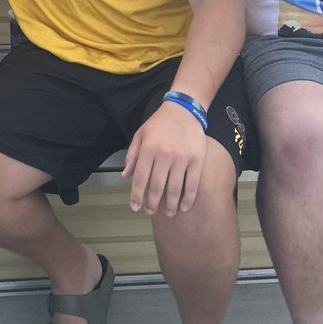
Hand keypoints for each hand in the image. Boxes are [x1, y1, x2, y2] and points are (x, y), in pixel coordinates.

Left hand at [122, 101, 206, 216]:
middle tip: (150, 211)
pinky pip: (192, 184)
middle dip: (152, 203)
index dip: (136, 195)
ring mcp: (182, 158)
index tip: (135, 207)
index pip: (140, 177)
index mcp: (148, 148)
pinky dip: (188, 199)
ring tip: (168, 213)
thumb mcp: (141, 134)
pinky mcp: (197, 160)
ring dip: (171, 205)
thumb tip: (125, 175)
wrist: (184, 110)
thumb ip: (132, 155)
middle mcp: (164, 155)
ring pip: (175, 189)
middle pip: (156, 186)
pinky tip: (184, 206)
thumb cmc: (159, 123)